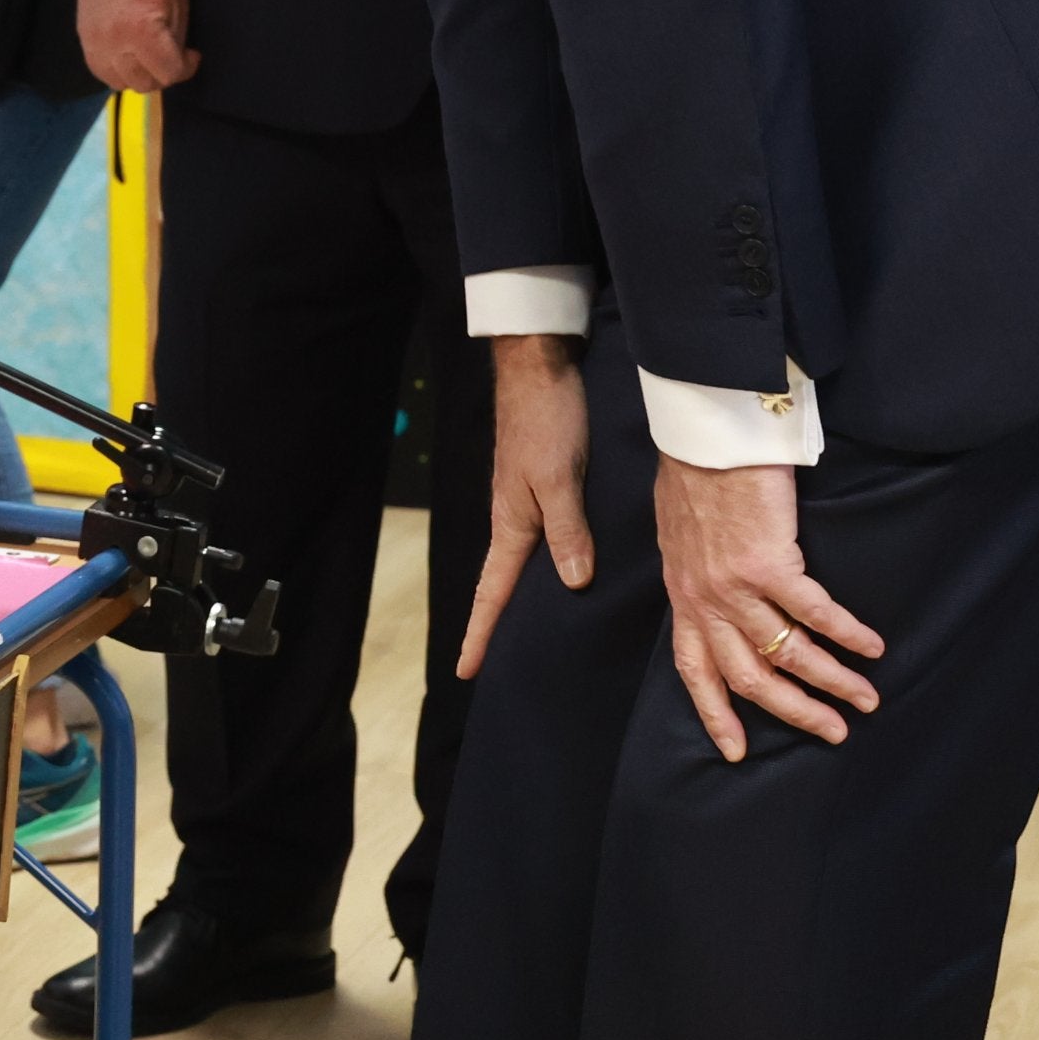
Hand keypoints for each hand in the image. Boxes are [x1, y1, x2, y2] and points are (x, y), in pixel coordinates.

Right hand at [77, 0, 199, 93]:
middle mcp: (115, 42)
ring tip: (148, 57)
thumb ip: (176, 42)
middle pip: (145, 83)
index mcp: (143, 31)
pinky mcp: (85, 41)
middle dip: (163, 73)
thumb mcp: (177, 6)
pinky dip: (117, 70)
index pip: (169, 73)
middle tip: (170, 57)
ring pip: (122, 83)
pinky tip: (129, 55)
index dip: (186, 67)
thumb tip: (178, 62)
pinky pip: (102, 72)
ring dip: (138, 74)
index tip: (190, 57)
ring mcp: (96, 44)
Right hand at [458, 333, 591, 678]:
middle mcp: (514, 518)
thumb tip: (573, 582)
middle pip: (500, 582)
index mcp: (511, 523)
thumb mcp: (561, 477)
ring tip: (525, 630)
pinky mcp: (542, 486)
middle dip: (493, 623)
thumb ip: (567, 530)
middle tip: (489, 664)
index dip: (480, 632)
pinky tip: (563, 570)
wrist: (541, 367)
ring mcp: (525, 502)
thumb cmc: (547, 420)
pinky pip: (541, 539)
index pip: (492, 591)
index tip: (465, 671)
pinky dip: (544, 565)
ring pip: (523, 561)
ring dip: (517, 596)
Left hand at [653, 455, 883, 759]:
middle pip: (750, 677)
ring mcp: (735, 586)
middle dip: (794, 712)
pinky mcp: (768, 564)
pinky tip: (872, 647)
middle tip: (833, 733)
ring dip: (832, 681)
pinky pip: (816, 613)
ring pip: (788, 654)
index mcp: (683, 594)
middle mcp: (704, 599)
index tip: (736, 752)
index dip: (716, 712)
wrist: (706, 435)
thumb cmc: (694, 473)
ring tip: (866, 698)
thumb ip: (697, 569)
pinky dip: (847, 634)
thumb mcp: (680, 534)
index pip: (695, 668)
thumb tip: (717, 588)